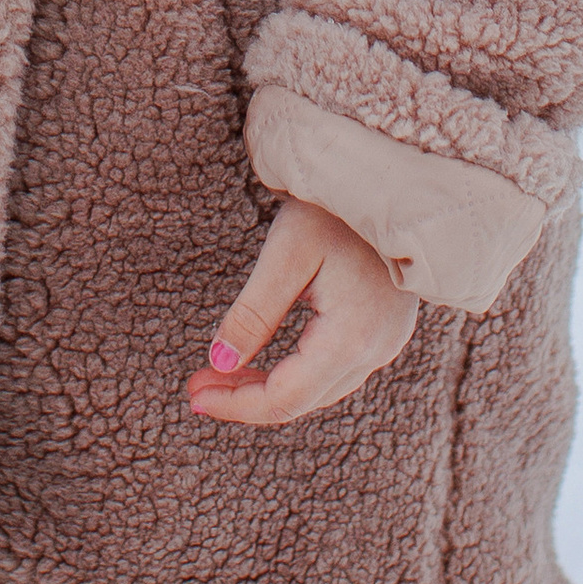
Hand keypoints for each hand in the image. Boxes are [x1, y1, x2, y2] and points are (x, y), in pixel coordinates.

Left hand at [186, 198, 417, 428]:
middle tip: (196, 387)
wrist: (388, 179)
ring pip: (318, 390)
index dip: (235, 404)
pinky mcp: (385, 330)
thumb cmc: (335, 208)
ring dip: (268, 388)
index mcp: (351, 338)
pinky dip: (294, 373)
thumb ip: (254, 313)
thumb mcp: (286, 252)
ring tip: (221, 375)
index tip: (193, 394)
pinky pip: (334, 370)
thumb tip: (219, 361)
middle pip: (301, 400)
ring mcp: (386, 342)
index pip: (285, 398)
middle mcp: (375, 350)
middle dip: (245, 398)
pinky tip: (264, 363)